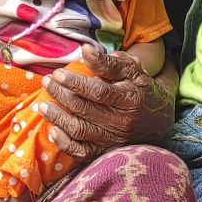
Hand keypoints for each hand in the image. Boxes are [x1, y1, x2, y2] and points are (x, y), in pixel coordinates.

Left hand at [37, 46, 144, 161]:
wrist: (159, 120)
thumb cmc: (141, 90)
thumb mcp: (132, 71)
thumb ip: (109, 62)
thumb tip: (85, 50)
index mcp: (129, 99)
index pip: (99, 91)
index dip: (76, 83)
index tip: (58, 74)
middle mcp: (121, 122)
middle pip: (84, 109)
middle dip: (61, 95)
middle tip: (46, 82)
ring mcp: (112, 140)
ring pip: (79, 131)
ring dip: (57, 118)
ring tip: (42, 105)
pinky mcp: (105, 152)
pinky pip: (81, 152)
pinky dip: (64, 143)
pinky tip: (52, 131)